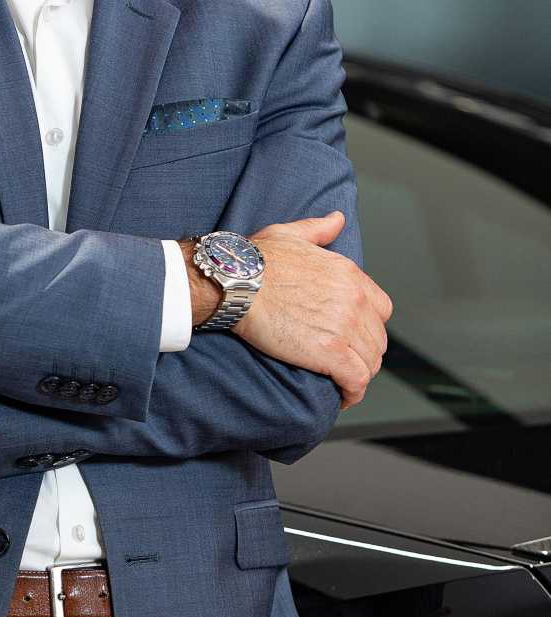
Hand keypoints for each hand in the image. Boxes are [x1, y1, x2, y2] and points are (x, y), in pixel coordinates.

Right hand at [187, 211, 392, 409]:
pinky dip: (353, 393)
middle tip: (345, 363)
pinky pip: (357, 381)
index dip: (368, 325)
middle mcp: (355, 300)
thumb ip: (319, 228)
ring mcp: (345, 327)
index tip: (353, 335)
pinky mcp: (331, 354)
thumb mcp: (290, 233)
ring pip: (370, 361)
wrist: (235, 282)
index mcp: (349, 274)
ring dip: (359, 374)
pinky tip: (343, 397)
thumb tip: (337, 219)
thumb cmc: (254, 258)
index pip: (380, 308)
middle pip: (377, 338)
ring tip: (342, 382)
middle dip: (363, 353)